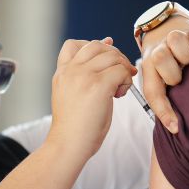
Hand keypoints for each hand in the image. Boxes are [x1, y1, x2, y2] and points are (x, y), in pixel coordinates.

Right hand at [48, 38, 136, 160]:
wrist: (68, 145)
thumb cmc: (74, 126)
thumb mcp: (71, 94)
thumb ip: (84, 75)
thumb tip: (106, 48)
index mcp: (62, 72)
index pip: (74, 44)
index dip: (94, 47)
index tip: (106, 59)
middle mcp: (71, 70)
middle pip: (98, 46)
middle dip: (114, 57)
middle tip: (120, 76)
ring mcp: (83, 76)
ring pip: (113, 56)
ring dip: (123, 69)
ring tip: (119, 88)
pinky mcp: (98, 85)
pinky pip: (121, 71)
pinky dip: (126, 81)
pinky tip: (119, 95)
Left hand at [141, 18, 188, 133]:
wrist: (164, 29)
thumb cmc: (165, 65)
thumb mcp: (159, 81)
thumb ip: (163, 101)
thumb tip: (175, 128)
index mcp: (150, 68)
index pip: (152, 91)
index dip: (163, 111)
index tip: (176, 127)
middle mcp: (162, 50)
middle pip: (160, 57)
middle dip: (172, 73)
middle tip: (181, 80)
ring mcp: (179, 38)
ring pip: (176, 40)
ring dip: (186, 54)